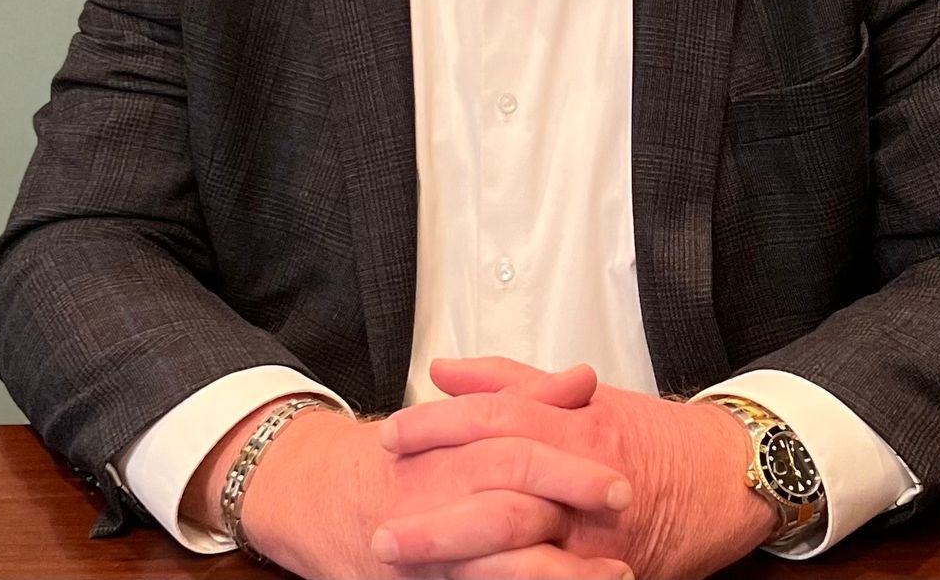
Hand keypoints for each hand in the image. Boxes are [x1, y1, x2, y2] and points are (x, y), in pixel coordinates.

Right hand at [238, 369, 636, 578]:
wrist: (317, 498)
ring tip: (616, 573)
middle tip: (622, 514)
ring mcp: (430, 553)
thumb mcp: (456, 418)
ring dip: (561, 573)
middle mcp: (439, 500)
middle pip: (510, 508)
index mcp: (450, 451)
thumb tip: (582, 379)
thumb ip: (520, 397)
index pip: (512, 449)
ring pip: (500, 567)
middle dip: (570, 514)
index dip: (568, 463)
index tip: (620, 472)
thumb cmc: (400, 458)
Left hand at [375, 357, 779, 579]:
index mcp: (573, 424)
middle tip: (382, 529)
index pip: (493, 420)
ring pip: (523, 552)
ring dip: (463, 564)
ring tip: (410, 575)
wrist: (722, 478)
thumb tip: (443, 371)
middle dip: (437, 516)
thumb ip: (510, 382)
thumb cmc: (645, 435)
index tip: (389, 437)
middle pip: (499, 494)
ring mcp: (596, 537)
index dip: (437, 428)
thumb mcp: (580, 397)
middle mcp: (583, 480)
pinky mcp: (609, 574)